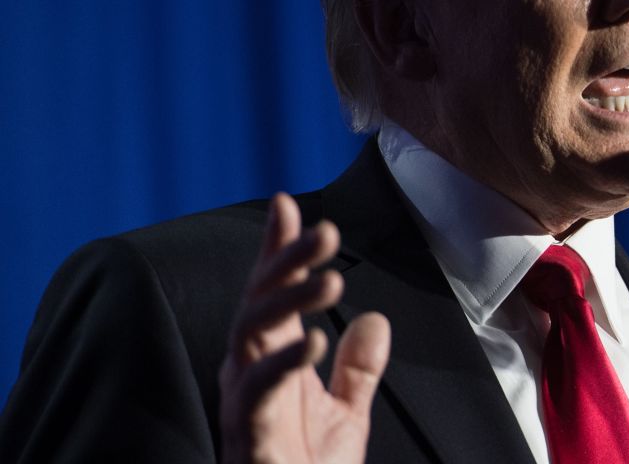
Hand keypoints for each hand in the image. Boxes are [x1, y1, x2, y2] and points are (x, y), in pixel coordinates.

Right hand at [219, 193, 391, 463]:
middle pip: (259, 300)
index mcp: (271, 359)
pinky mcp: (248, 433)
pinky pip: (257, 390)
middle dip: (288, 260)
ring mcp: (244, 400)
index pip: (272, 292)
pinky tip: (314, 341)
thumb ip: (358, 368)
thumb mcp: (345, 414)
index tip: (286, 203)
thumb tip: (376, 319)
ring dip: (288, 300)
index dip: (278, 248)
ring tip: (330, 279)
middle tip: (326, 231)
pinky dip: (283, 362)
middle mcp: (249, 370)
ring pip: (249, 331)